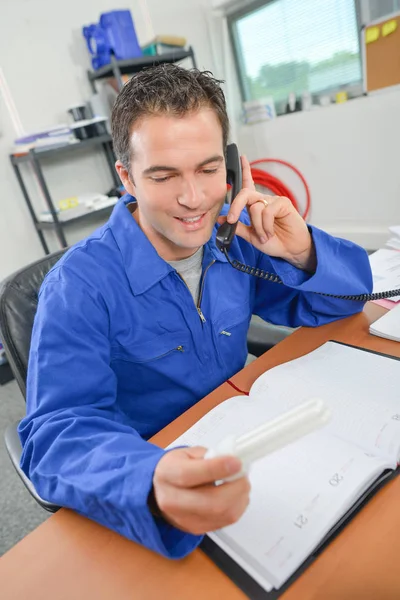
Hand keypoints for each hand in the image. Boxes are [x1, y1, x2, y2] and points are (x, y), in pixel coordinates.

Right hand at [151, 447, 250, 534]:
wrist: (159, 492)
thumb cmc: (175, 468)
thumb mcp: (187, 453)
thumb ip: (209, 456)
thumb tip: (232, 460)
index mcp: (168, 474)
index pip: (189, 475)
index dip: (216, 468)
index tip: (236, 462)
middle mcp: (173, 501)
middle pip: (211, 503)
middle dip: (236, 488)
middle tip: (243, 475)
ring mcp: (185, 519)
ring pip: (222, 515)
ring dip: (240, 498)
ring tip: (240, 483)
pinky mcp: (197, 529)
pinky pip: (226, 521)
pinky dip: (237, 506)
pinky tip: (235, 495)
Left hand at [218, 156, 315, 271]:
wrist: (290, 249)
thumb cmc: (274, 242)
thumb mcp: (252, 236)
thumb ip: (238, 228)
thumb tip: (221, 220)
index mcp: (255, 205)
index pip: (249, 184)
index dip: (245, 170)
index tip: (241, 157)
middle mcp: (263, 200)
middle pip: (245, 193)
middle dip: (235, 206)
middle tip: (231, 220)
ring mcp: (274, 201)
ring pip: (255, 207)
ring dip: (257, 226)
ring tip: (265, 236)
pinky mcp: (283, 204)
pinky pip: (267, 211)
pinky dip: (266, 226)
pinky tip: (270, 232)